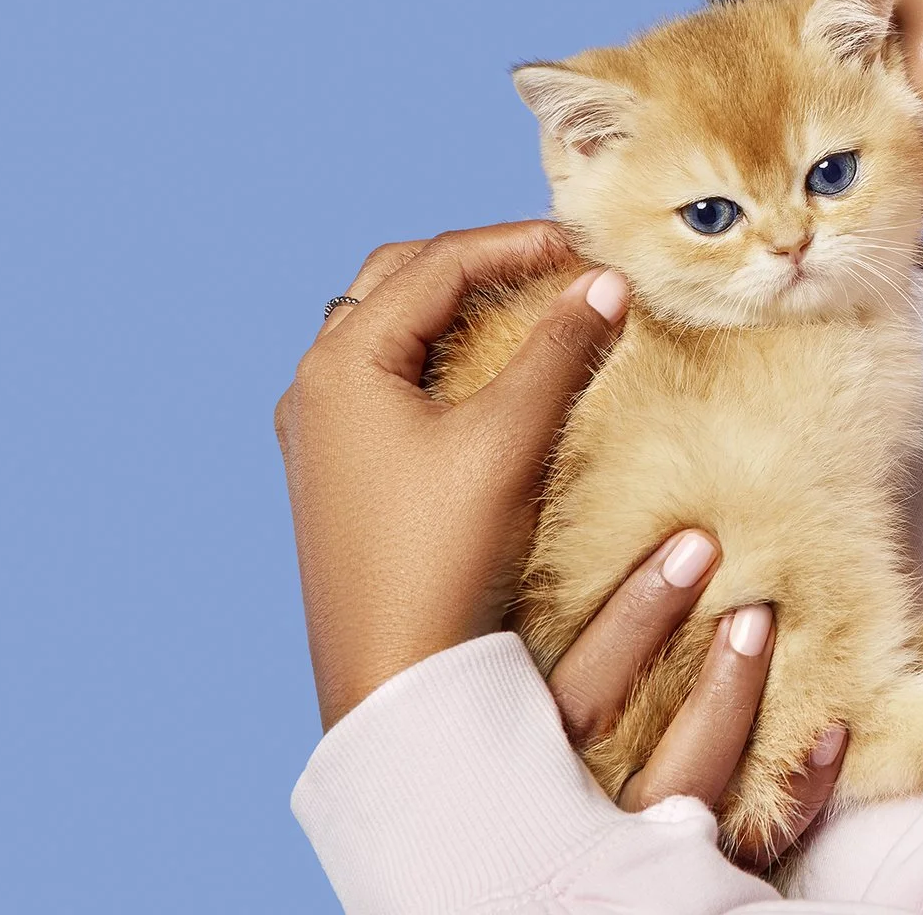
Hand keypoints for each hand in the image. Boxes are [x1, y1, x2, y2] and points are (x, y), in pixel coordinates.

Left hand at [276, 222, 624, 728]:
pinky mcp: (341, 470)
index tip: (590, 249)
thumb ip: (559, 350)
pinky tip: (491, 381)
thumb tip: (605, 283)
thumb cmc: (438, 555)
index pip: (439, 263)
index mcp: (343, 362)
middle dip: (481, 263)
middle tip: (557, 268)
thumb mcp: (506, 441)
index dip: (518, 244)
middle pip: (400, 280)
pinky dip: (445, 355)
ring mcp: (322, 431)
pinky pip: (390, 378)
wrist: (390, 678)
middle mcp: (317, 384)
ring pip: (392, 328)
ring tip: (533, 311)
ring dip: (460, 308)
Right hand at [549, 532, 846, 870]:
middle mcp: (583, 798)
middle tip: (711, 552)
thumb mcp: (566, 693)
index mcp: (539, 749)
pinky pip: (754, 840)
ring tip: (762, 621)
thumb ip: (580, 639)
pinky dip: (802, 790)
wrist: (605, 870)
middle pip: (603, 724)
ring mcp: (642, 844)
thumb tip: (672, 536)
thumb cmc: (586, 745)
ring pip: (681, 785)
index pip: (570, 685)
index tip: (689, 544)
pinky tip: (835, 732)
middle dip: (653, 631)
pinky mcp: (700, 875)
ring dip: (725, 699)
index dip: (625, 614)